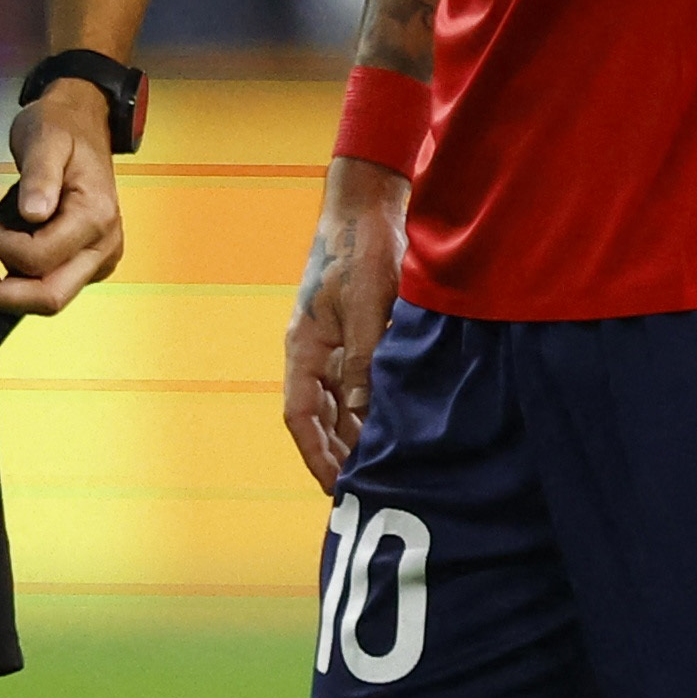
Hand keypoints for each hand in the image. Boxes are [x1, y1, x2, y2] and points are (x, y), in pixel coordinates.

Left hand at [0, 86, 126, 324]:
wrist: (83, 123)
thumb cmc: (62, 128)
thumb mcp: (44, 140)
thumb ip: (39, 176)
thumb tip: (32, 213)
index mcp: (96, 216)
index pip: (40, 258)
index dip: (1, 246)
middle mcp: (104, 245)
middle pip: (51, 297)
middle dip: (4, 295)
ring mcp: (99, 258)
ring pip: (51, 298)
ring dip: (13, 288)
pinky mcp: (90, 262)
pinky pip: (55, 286)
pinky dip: (26, 280)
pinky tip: (11, 253)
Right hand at [282, 156, 407, 492]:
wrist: (368, 206)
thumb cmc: (360, 249)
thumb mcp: (365, 305)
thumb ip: (362, 358)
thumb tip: (363, 412)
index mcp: (303, 347)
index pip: (300, 416)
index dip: (316, 455)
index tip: (337, 488)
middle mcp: (312, 353)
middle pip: (319, 419)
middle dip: (338, 456)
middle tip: (368, 491)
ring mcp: (332, 345)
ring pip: (340, 405)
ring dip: (357, 437)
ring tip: (385, 469)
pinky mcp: (356, 335)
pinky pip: (358, 385)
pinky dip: (372, 410)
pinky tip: (396, 428)